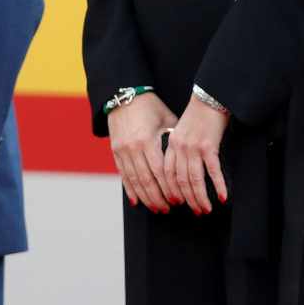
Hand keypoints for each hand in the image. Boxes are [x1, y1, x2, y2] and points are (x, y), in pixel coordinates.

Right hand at [106, 92, 177, 212]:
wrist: (124, 95)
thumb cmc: (151, 107)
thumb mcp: (167, 120)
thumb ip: (174, 140)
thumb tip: (188, 159)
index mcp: (148, 140)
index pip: (160, 172)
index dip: (169, 188)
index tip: (178, 200)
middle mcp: (133, 149)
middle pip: (147, 181)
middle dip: (158, 198)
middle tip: (168, 209)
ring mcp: (122, 151)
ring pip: (134, 182)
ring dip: (146, 198)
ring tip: (156, 208)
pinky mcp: (115, 152)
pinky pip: (123, 176)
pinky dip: (130, 190)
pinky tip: (137, 202)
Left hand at [163, 95, 228, 214]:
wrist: (210, 97)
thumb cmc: (199, 114)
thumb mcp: (181, 130)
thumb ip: (178, 147)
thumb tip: (183, 168)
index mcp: (171, 144)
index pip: (167, 174)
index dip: (171, 191)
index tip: (177, 203)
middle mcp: (179, 147)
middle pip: (180, 181)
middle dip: (188, 200)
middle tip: (196, 211)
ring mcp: (193, 147)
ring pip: (194, 180)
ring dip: (201, 198)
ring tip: (207, 209)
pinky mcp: (209, 146)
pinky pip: (213, 171)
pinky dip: (218, 185)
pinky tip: (223, 196)